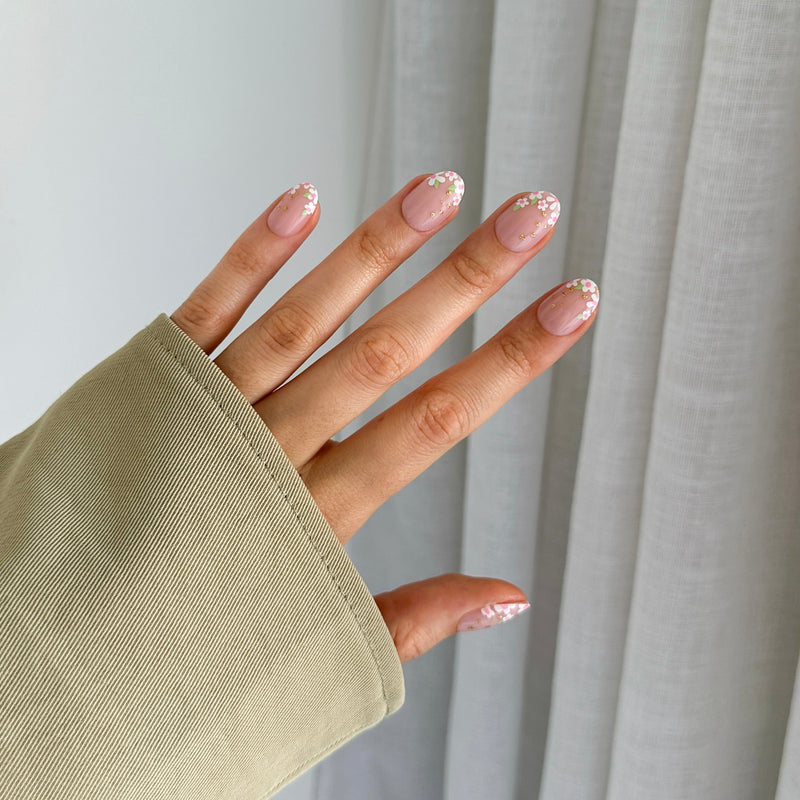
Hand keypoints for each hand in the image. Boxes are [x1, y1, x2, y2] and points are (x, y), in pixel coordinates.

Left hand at [170, 173, 598, 660]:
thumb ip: (417, 616)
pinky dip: (254, 255)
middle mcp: (272, 451)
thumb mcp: (317, 640)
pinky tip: (305, 199)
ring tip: (440, 192)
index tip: (573, 303)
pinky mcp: (154, 382)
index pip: (440, 421)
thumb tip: (511, 596)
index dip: (515, 358)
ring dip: (377, 251)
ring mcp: (212, 409)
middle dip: (469, 281)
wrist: (67, 636)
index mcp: (322, 515)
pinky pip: (208, 310)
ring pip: (306, 318)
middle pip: (386, 353)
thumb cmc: (199, 640)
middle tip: (532, 217)